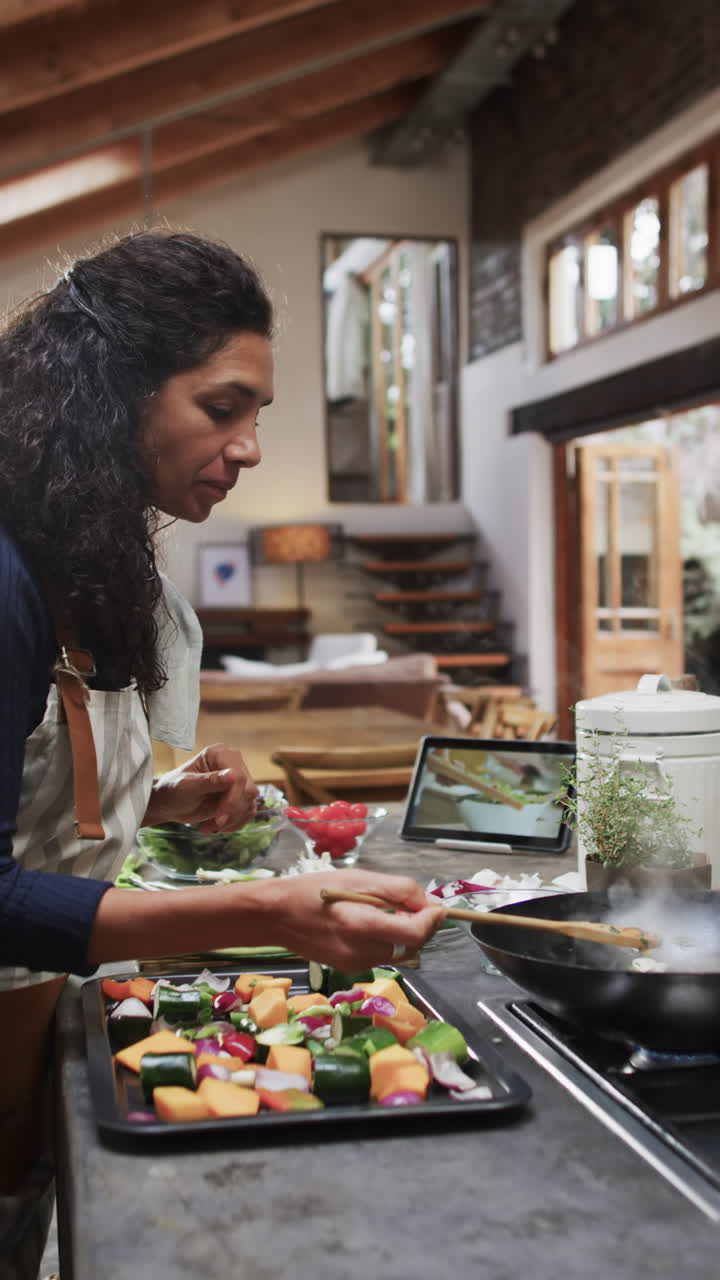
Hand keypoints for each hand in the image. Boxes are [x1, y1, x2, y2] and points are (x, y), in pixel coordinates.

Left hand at [143, 743, 257, 832]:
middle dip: (232, 812)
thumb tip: (233, 775)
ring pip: (249, 803)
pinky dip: (234, 823)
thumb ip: (210, 781)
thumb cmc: (173, 790)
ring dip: (232, 820)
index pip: (239, 776)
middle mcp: (233, 764)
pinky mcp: (239, 795)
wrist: (169, 804)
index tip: (219, 817)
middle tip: (214, 824)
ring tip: (211, 826)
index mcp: (220, 754)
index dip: (232, 799)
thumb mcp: (187, 786)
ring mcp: (238, 780)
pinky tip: (216, 826)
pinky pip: (247, 811)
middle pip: (248, 790)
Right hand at [264, 869, 445, 970]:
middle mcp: (362, 952)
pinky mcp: (350, 968)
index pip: (414, 933)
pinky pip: (380, 953)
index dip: (432, 920)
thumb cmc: (314, 890)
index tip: (436, 907)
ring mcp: (356, 964)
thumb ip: (397, 891)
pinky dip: (382, 938)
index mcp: (362, 925)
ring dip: (399, 931)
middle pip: (410, 943)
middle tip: (407, 903)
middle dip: (418, 923)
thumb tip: (430, 903)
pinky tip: (362, 923)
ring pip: (397, 949)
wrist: (276, 916)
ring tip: (377, 910)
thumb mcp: (358, 878)